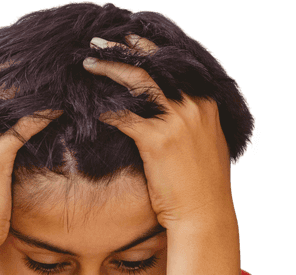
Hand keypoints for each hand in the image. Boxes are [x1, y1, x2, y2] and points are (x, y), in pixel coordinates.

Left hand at [82, 35, 234, 230]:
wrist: (205, 212)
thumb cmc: (202, 185)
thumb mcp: (206, 143)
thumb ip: (194, 122)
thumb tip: (174, 112)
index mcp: (206, 103)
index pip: (174, 65)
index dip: (149, 50)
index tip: (129, 41)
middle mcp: (193, 105)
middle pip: (154, 65)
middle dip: (124, 49)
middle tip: (99, 42)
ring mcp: (176, 121)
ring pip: (137, 82)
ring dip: (109, 68)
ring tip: (88, 63)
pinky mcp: (157, 140)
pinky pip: (123, 116)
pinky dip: (104, 110)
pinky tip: (89, 108)